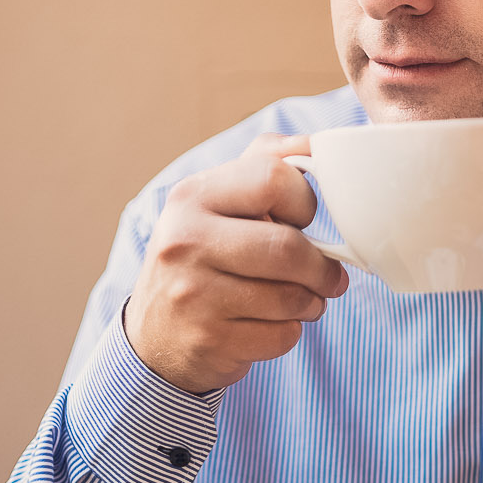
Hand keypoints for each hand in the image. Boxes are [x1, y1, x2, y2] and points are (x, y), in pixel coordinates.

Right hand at [124, 133, 348, 393]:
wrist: (154, 337)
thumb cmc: (203, 259)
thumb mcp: (218, 203)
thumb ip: (267, 164)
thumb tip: (317, 142)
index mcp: (191, 197)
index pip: (274, 178)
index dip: (304, 202)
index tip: (302, 221)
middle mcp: (184, 241)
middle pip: (289, 247)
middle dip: (322, 268)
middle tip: (328, 277)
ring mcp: (193, 295)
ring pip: (292, 297)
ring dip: (312, 303)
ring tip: (300, 301)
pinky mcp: (208, 340)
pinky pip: (282, 335)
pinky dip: (290, 332)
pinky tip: (270, 326)